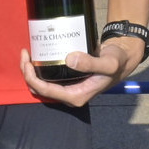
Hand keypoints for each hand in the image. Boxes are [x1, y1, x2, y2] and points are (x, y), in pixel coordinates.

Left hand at [19, 35, 147, 106]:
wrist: (122, 60)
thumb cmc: (116, 62)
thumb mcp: (108, 63)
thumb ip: (91, 63)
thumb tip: (69, 59)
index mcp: (76, 96)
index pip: (46, 91)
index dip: (32, 77)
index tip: (28, 60)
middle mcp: (70, 95)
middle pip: (39, 89)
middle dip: (27, 72)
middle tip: (26, 52)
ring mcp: (67, 88)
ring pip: (41, 84)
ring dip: (31, 71)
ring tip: (28, 53)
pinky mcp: (67, 81)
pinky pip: (48, 78)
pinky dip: (40, 68)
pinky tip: (39, 55)